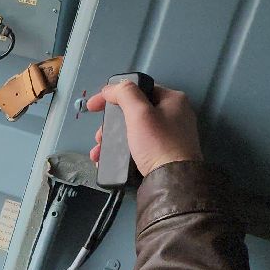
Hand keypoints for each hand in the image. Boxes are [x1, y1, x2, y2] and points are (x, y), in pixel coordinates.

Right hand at [86, 81, 201, 175]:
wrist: (173, 181)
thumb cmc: (159, 145)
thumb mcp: (139, 113)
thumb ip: (125, 93)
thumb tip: (112, 88)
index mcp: (173, 99)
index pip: (137, 89)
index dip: (112, 95)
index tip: (94, 106)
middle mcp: (175, 115)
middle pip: (133, 111)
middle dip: (110, 123)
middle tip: (100, 135)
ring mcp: (171, 135)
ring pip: (133, 130)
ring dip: (113, 139)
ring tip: (100, 151)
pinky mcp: (165, 153)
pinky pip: (139, 145)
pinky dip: (123, 150)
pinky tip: (110, 158)